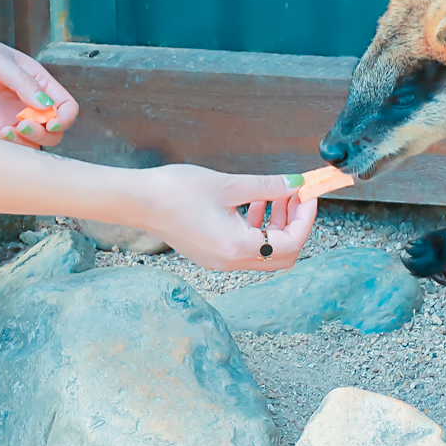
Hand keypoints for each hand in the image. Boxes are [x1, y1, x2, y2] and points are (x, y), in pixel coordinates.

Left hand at [0, 23, 78, 145]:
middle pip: (52, 130)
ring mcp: (8, 117)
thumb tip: (47, 106)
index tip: (50, 122)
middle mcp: (26, 103)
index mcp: (37, 82)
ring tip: (3, 132)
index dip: (64, 118)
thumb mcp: (0, 62)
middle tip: (20, 125)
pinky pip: (5, 148)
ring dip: (23, 144)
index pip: (66, 106)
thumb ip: (25, 84)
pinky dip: (4, 150)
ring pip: (31, 143)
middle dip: (42, 134)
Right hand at [131, 166, 316, 270]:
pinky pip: (246, 248)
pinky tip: (253, 203)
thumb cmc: (176, 191)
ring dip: (277, 225)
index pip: (292, 243)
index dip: (306, 218)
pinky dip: (258, 228)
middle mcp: (231, 261)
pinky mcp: (211, 254)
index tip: (308, 194)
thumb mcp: (229, 184)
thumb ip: (267, 186)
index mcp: (238, 247)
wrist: (138, 201)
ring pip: (265, 251)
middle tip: (296, 196)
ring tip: (275, 195)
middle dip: (295, 224)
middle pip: (283, 254)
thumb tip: (295, 184)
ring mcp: (220, 261)